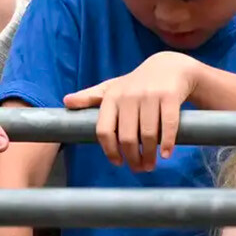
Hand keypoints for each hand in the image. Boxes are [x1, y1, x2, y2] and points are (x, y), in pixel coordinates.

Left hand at [63, 51, 196, 171]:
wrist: (168, 66)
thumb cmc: (136, 83)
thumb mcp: (111, 88)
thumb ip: (90, 97)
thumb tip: (65, 102)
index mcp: (111, 97)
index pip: (104, 130)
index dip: (110, 151)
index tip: (118, 162)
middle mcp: (129, 96)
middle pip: (127, 137)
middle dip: (133, 158)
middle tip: (139, 168)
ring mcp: (150, 96)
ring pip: (148, 135)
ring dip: (150, 155)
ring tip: (150, 165)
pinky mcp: (169, 96)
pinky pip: (168, 125)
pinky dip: (168, 143)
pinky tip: (166, 154)